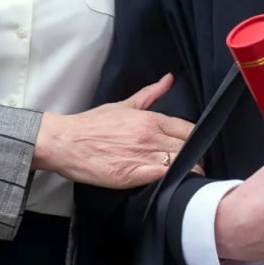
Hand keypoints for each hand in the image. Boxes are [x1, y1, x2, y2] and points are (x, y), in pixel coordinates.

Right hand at [34, 73, 193, 188]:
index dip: (197, 140)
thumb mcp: (123, 105)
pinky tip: (173, 185)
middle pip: (188, 149)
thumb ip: (150, 94)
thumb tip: (169, 79)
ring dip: (188, 171)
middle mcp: (150, 137)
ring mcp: (143, 156)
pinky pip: (163, 179)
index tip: (197, 147)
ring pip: (180, 165)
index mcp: (150, 119)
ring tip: (187, 177)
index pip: (188, 129)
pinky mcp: (133, 176)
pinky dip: (172, 182)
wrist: (66, 142)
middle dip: (196, 157)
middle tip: (196, 164)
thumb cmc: (92, 124)